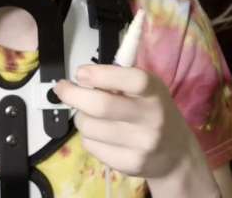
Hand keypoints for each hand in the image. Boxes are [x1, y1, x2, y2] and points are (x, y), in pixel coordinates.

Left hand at [53, 65, 204, 179]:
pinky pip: (90, 146)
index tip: (80, 73)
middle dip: (72, 94)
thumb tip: (80, 79)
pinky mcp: (129, 164)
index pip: (132, 80)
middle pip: (101, 105)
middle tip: (61, 88)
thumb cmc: (151, 112)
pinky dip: (87, 136)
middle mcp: (151, 118)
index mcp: (154, 92)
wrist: (176, 155)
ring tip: (89, 115)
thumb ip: (118, 82)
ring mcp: (141, 144)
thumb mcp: (144, 90)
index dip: (101, 75)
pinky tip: (99, 134)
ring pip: (89, 126)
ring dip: (80, 117)